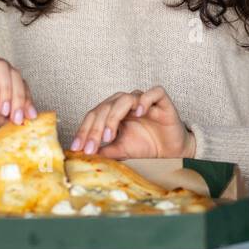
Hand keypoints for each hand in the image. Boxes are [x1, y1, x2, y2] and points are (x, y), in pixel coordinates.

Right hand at [0, 49, 36, 126]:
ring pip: (1, 67)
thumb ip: (4, 115)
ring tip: (4, 111)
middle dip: (19, 96)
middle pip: (13, 72)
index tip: (30, 118)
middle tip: (18, 117)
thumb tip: (24, 123)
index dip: (27, 98)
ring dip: (6, 91)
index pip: (19, 80)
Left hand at [69, 86, 194, 159]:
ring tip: (109, 136)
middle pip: (105, 107)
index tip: (77, 148)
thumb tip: (84, 155)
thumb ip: (104, 150)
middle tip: (91, 147)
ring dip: (113, 117)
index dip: (84, 131)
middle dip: (95, 128)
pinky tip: (139, 113)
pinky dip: (145, 100)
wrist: (171, 152)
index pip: (94, 116)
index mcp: (113, 111)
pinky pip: (153, 92)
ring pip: (124, 99)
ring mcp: (143, 100)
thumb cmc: (146, 146)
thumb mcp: (121, 150)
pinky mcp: (162, 100)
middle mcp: (126, 103)